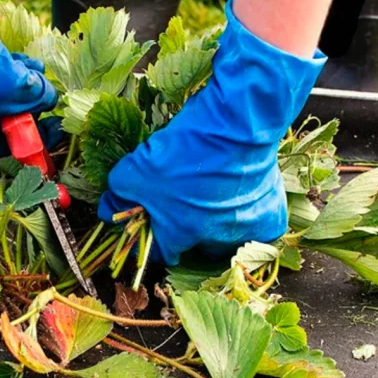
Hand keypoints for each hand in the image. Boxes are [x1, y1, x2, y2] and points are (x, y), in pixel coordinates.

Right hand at [0, 0, 57, 174]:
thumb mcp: (12, 83)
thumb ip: (37, 95)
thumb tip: (48, 96)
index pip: (10, 158)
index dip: (35, 146)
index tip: (52, 129)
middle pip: (5, 127)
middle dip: (30, 108)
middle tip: (46, 91)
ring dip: (19, 86)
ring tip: (35, 68)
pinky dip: (0, 74)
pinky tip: (17, 59)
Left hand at [98, 0, 326, 265]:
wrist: (237, 125)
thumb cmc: (185, 149)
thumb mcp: (135, 169)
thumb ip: (118, 193)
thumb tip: (106, 210)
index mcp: (179, 233)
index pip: (161, 252)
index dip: (151, 239)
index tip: (150, 225)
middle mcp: (213, 239)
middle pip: (195, 246)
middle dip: (187, 231)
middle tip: (184, 207)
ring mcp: (244, 230)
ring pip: (228, 241)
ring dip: (219, 227)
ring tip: (214, 203)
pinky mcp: (270, 216)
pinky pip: (260, 231)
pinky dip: (252, 220)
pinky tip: (243, 202)